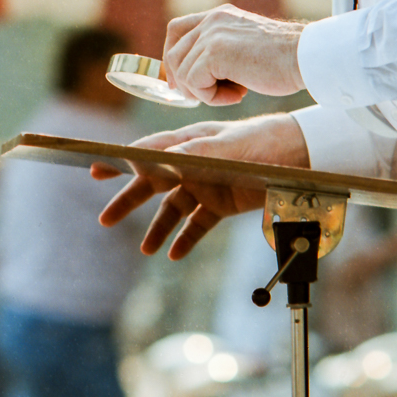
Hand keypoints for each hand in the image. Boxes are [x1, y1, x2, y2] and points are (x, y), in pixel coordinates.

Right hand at [92, 114, 309, 259]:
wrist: (302, 155)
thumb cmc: (264, 141)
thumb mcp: (230, 147)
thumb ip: (197, 152)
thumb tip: (165, 156)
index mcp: (189, 142)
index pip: (148, 152)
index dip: (120, 161)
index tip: (95, 168)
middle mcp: (193, 162)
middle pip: (153, 184)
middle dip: (129, 200)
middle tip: (105, 219)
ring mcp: (207, 183)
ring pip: (173, 208)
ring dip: (158, 228)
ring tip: (145, 249)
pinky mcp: (222, 203)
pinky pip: (197, 224)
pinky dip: (185, 239)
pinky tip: (173, 254)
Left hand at [163, 4, 304, 105]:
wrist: (306, 56)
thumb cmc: (285, 59)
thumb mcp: (246, 46)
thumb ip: (221, 51)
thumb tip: (196, 77)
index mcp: (219, 15)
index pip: (176, 29)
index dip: (173, 56)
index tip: (182, 80)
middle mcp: (212, 20)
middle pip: (173, 53)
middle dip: (185, 81)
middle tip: (208, 95)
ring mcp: (212, 35)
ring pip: (183, 72)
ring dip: (205, 92)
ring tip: (235, 93)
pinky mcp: (215, 52)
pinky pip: (195, 83)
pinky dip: (212, 97)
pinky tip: (238, 95)